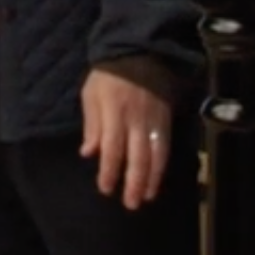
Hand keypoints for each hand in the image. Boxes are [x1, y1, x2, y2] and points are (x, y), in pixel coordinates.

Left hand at [80, 64, 176, 209]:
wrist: (140, 50)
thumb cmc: (109, 74)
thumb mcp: (91, 93)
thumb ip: (92, 124)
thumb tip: (88, 153)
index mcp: (114, 112)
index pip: (112, 147)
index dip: (110, 170)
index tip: (106, 189)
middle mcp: (136, 119)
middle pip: (137, 155)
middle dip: (134, 182)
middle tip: (130, 204)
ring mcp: (153, 119)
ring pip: (155, 154)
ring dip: (151, 178)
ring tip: (145, 197)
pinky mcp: (166, 118)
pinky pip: (166, 145)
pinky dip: (162, 164)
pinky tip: (157, 178)